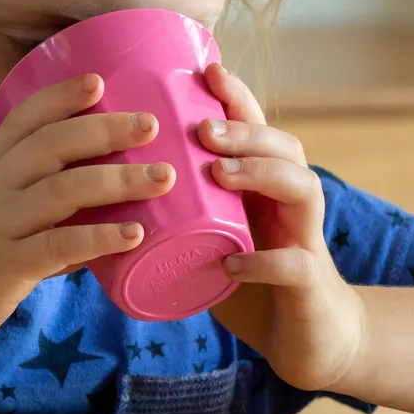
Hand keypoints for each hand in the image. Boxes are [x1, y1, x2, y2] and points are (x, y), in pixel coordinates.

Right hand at [0, 74, 174, 365]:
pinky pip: (58, 245)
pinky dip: (99, 237)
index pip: (22, 122)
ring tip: (163, 177)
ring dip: (118, 179)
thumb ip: (42, 224)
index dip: (59, 98)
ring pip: (64, 189)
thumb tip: (99, 228)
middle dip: (105, 129)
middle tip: (152, 123)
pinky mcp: (3, 267)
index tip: (98, 81)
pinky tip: (134, 235)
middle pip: (53, 145)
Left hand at [198, 63, 366, 391]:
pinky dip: (263, 261)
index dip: (238, 99)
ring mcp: (306, 242)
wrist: (309, 342)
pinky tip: (231, 260)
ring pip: (302, 189)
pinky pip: (295, 266)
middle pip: (286, 149)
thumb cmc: (253, 284)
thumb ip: (172, 217)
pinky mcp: (310, 286)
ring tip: (218, 173)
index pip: (259, 131)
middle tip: (203, 129)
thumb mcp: (211, 242)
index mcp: (267, 189)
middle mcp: (292, 205)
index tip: (206, 71)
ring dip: (260, 174)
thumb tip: (103, 193)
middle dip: (246, 131)